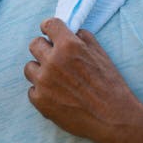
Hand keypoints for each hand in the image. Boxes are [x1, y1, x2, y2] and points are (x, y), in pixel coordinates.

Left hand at [23, 18, 136, 142]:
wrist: (112, 118)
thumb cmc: (109, 85)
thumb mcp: (100, 53)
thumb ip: (82, 38)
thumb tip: (70, 32)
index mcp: (68, 46)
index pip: (49, 24)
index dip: (49, 28)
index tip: (50, 33)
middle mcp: (52, 61)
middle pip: (34, 44)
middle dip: (44, 49)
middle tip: (55, 58)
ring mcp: (44, 82)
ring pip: (30, 67)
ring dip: (40, 70)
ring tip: (55, 79)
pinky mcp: (40, 101)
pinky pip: (32, 90)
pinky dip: (42, 91)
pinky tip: (56, 95)